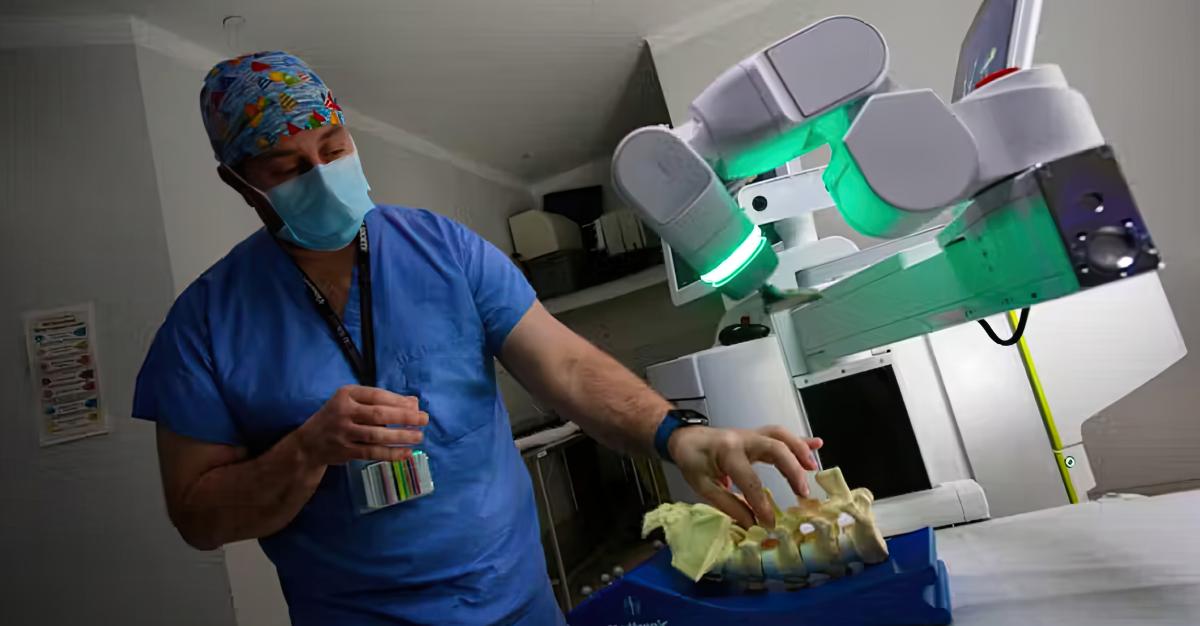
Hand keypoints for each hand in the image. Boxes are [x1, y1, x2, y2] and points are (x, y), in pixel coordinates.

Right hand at [295, 385, 427, 465]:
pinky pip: (372, 452)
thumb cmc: (338, 417)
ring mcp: (343, 432)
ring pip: (376, 435)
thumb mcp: (354, 402)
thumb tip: (413, 403)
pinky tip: (406, 453)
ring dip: (400, 436)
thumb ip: (381, 401)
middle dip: (404, 417)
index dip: (398, 401)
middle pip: (378, 414)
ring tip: (419, 437)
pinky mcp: (345, 451)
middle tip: (424, 420)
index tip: (416, 407)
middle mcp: (343, 412)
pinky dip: (390, 453)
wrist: (309, 443)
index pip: (377, 395)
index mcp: (346, 394)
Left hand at [668, 425, 822, 528]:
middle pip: (775, 448)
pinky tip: (817, 444)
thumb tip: (753, 525)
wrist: (685, 437)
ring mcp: (752, 435)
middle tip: (803, 494)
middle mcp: (743, 439)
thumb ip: (729, 505)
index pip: (750, 480)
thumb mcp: (703, 487)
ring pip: (781, 436)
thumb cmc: (692, 461)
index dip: (762, 504)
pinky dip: (800, 440)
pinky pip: (781, 435)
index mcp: (727, 452)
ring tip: (813, 469)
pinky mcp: (757, 436)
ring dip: (800, 451)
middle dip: (792, 470)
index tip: (770, 523)